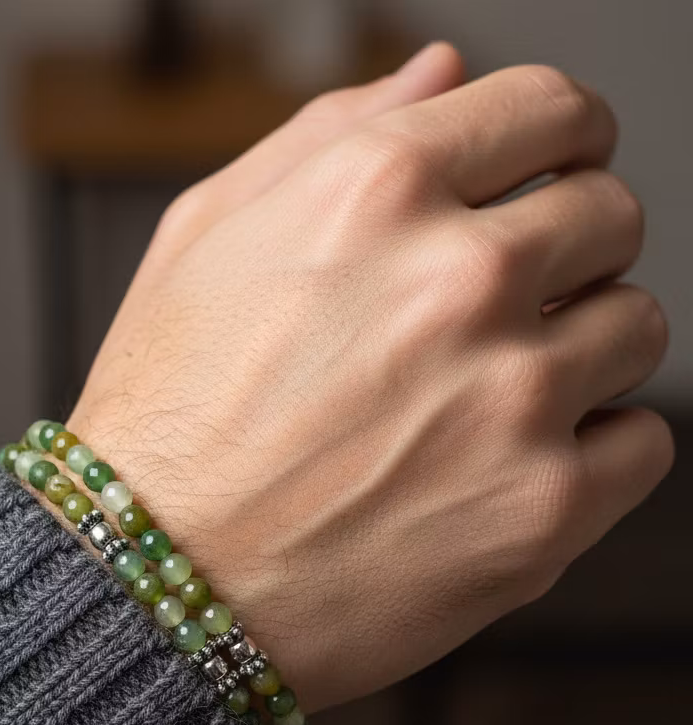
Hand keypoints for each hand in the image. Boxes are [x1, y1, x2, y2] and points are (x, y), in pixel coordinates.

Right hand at [67, 45, 672, 712]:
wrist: (150, 585)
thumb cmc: (164, 422)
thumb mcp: (202, 242)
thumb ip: (325, 137)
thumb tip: (442, 73)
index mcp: (377, 191)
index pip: (552, 111)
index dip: (563, 137)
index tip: (556, 171)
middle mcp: (459, 281)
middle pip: (610, 218)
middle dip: (566, 249)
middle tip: (500, 308)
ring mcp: (512, 399)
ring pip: (634, 328)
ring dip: (577, 351)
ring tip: (481, 400)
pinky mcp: (542, 511)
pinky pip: (640, 445)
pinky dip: (591, 450)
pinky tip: (505, 465)